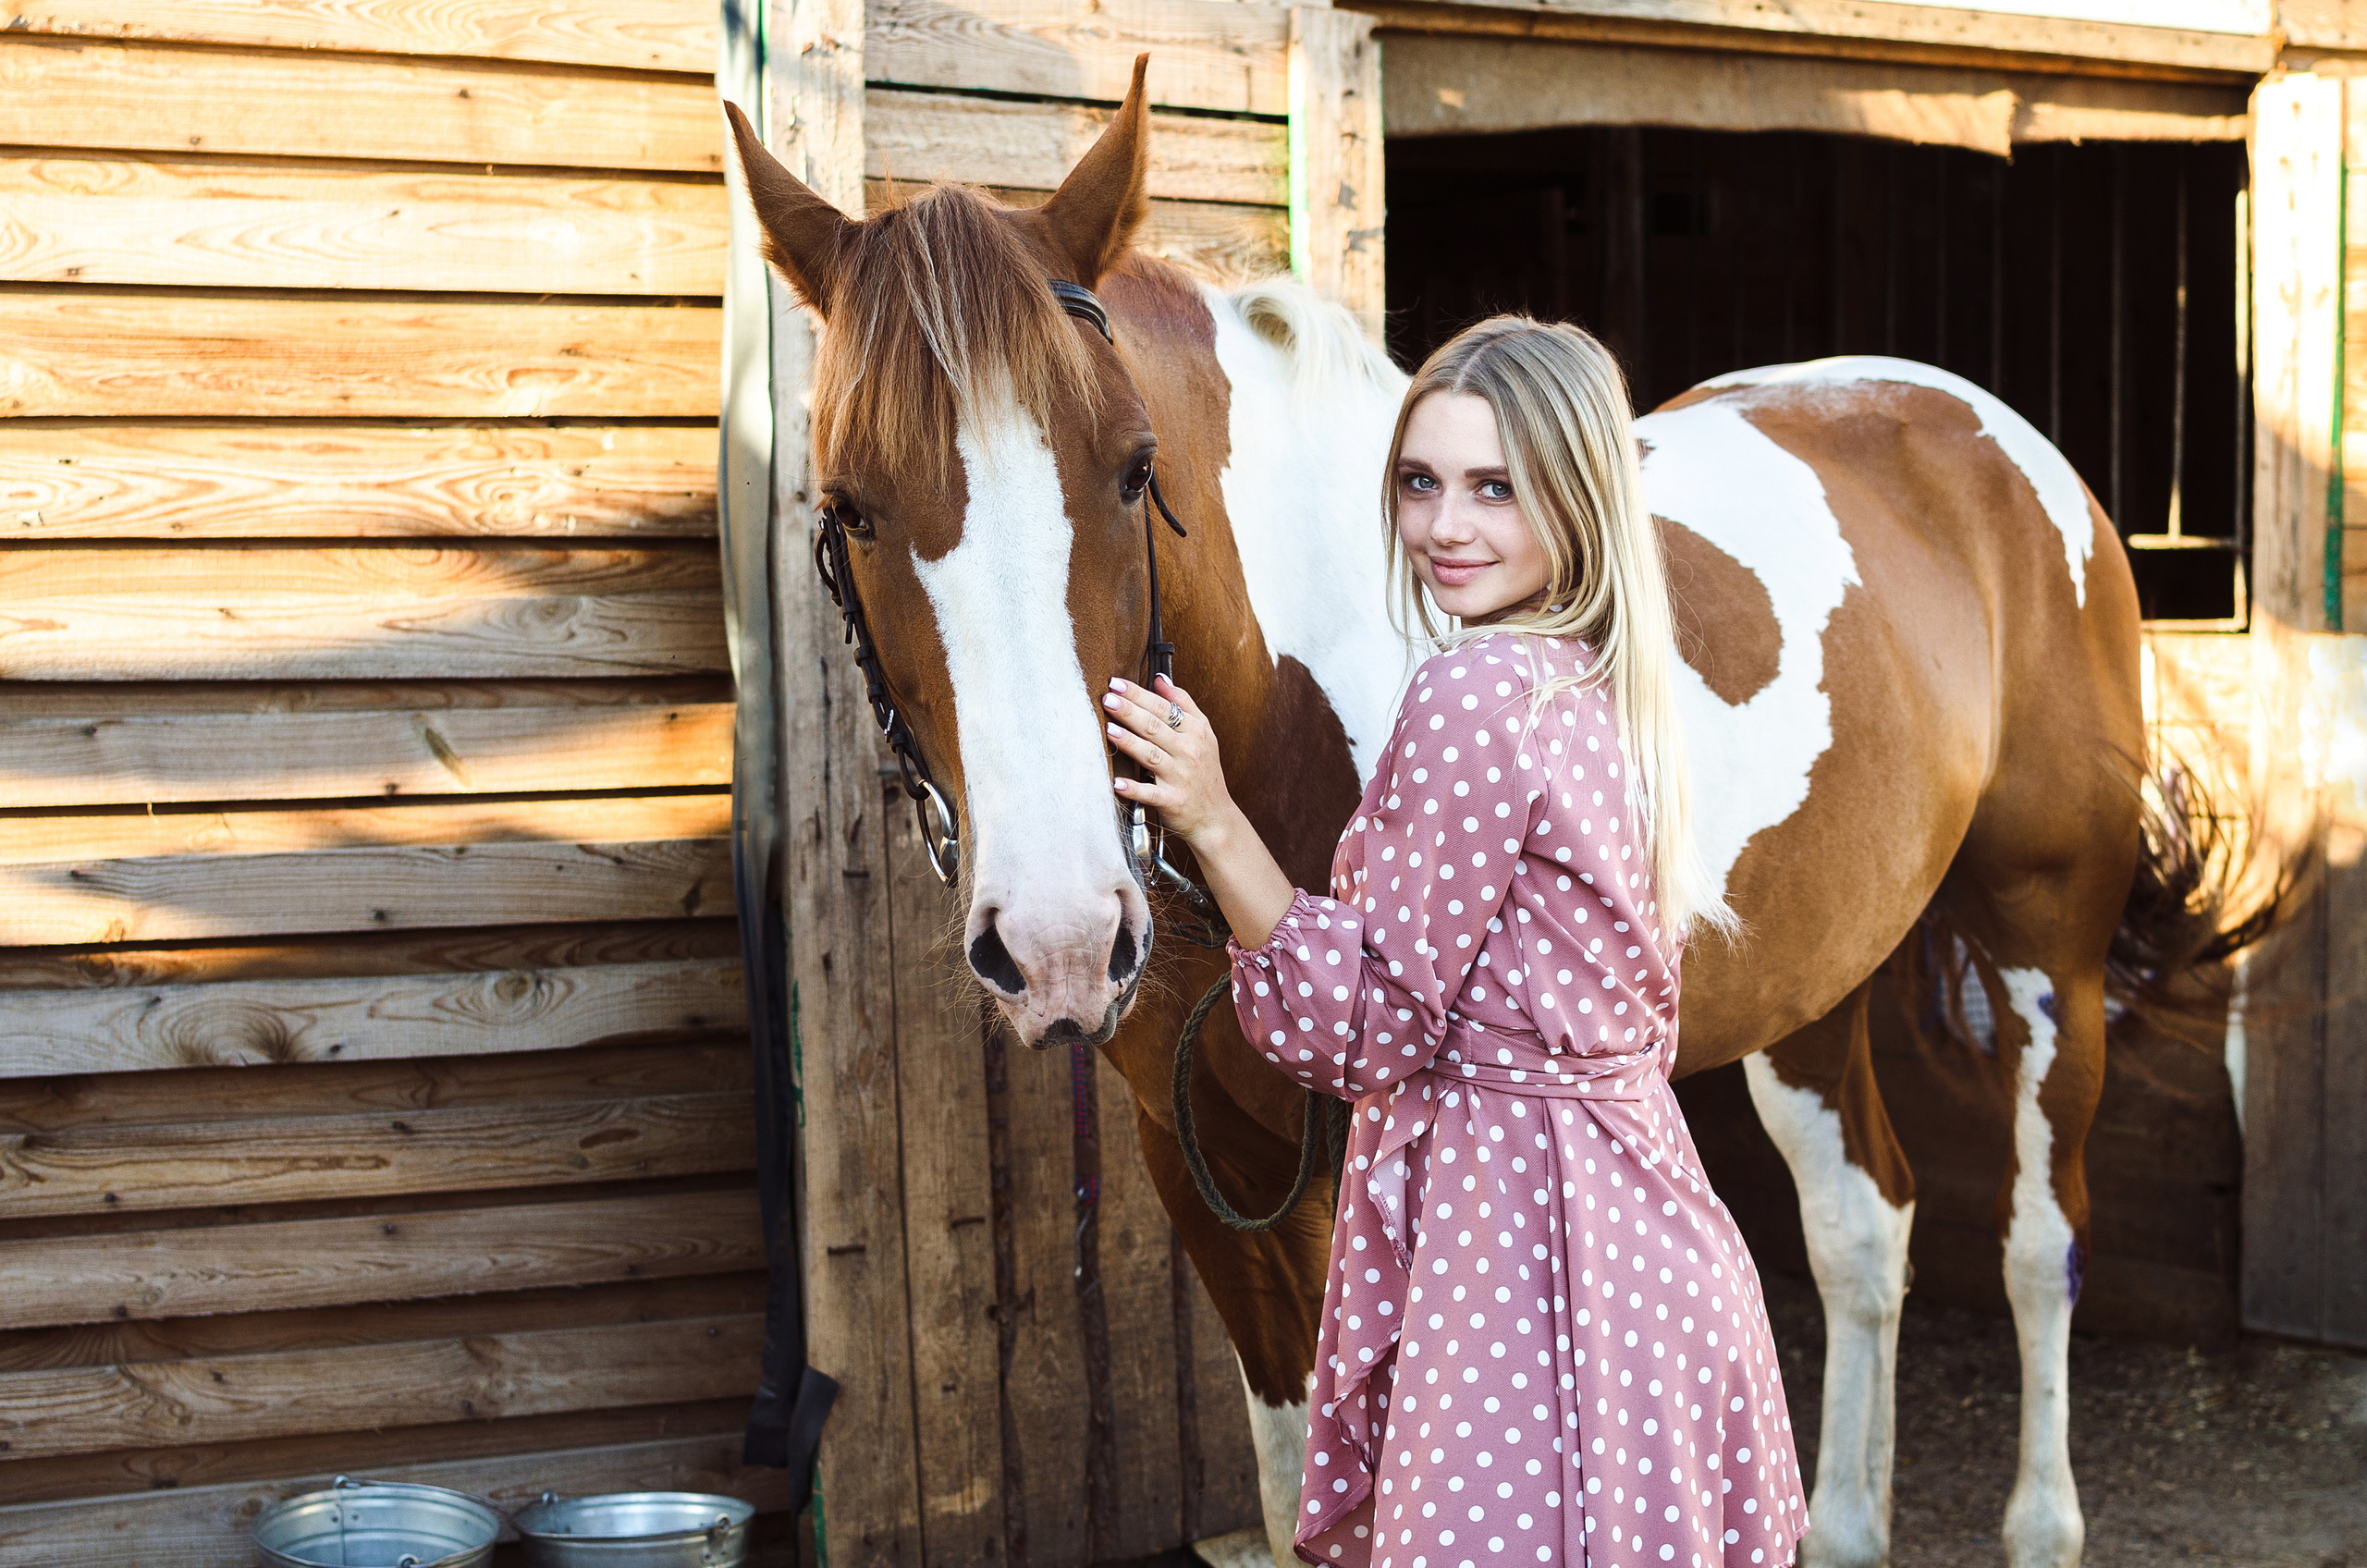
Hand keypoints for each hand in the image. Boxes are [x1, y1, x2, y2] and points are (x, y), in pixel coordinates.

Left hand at [1104, 673, 1296, 946]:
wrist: (1215, 817)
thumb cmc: (1204, 772)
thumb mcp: (1203, 733)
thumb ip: (1183, 703)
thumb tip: (1160, 678)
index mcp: (1196, 732)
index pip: (1165, 707)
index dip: (1140, 695)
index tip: (1117, 683)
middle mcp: (1189, 752)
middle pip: (1155, 727)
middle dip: (1130, 711)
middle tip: (1107, 699)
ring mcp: (1181, 777)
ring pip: (1151, 756)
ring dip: (1130, 743)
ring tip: (1110, 729)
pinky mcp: (1172, 801)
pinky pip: (1150, 794)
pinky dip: (1134, 789)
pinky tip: (1117, 783)